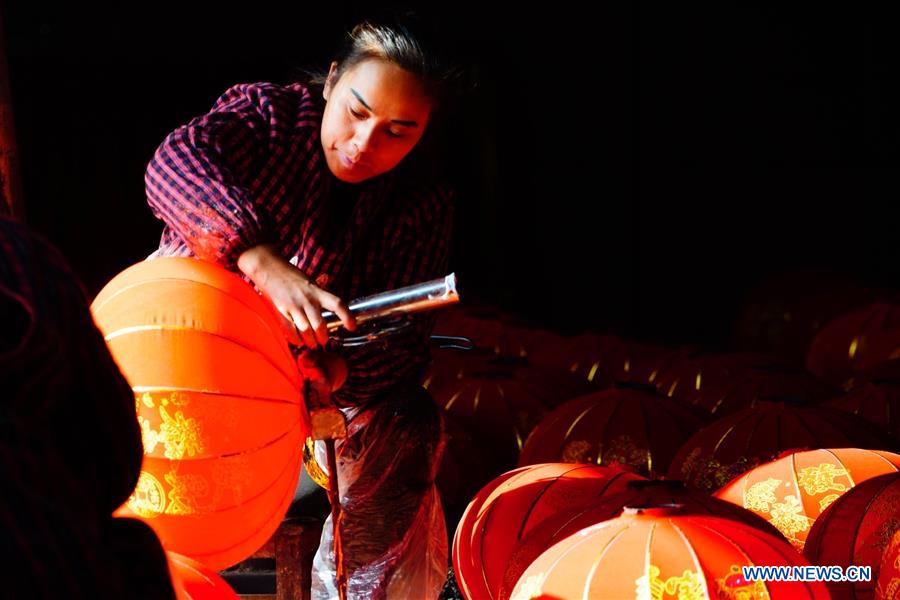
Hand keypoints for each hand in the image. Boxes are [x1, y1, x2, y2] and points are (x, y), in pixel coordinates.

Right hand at [238, 244, 355, 348]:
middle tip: (324, 341)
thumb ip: (319, 296)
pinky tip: (298, 340)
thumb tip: (329, 311)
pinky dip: (296, 339)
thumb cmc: (291, 276)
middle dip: (323, 338)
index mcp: (317, 291)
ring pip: (306, 331)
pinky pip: (291, 331)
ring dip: (310, 342)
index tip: (352, 326)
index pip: (337, 304)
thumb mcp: (310, 283)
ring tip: (312, 344)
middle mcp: (307, 299)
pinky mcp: (281, 311)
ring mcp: (294, 306)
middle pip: (320, 325)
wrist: (269, 268)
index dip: (347, 316)